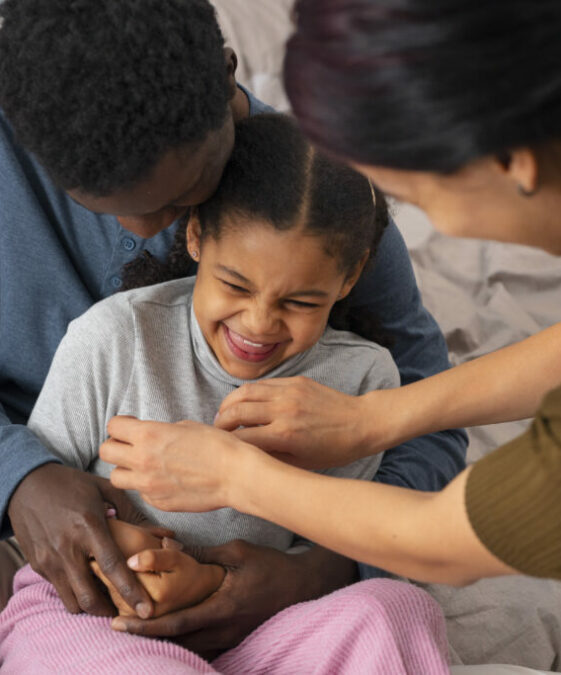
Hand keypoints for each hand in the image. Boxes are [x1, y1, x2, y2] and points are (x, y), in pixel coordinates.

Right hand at [7, 463, 157, 616]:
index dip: (131, 591)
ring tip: (107, 599)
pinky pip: (59, 590)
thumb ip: (132, 512)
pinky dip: (75, 594)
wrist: (28, 484)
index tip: (147, 610)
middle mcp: (67, 548)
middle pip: (90, 596)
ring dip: (91, 606)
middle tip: (126, 610)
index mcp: (88, 526)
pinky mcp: (37, 565)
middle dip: (110, 610)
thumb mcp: (105, 488)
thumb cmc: (72, 484)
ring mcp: (49, 559)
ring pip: (72, 601)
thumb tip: (162, 533)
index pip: (112, 566)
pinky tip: (88, 584)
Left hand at [101, 416, 253, 512]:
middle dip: (116, 446)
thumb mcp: (186, 426)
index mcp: (149, 435)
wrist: (235, 475)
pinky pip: (141, 493)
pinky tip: (165, 480)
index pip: (113, 426)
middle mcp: (142, 460)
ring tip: (143, 466)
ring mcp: (148, 485)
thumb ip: (160, 431)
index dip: (121, 425)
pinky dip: (147, 487)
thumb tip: (150, 436)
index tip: (131, 426)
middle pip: (105, 451)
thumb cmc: (217, 446)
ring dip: (126, 469)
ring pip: (116, 477)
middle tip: (130, 446)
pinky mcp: (158, 503)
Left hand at [110, 539, 356, 659]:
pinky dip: (181, 638)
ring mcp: (230, 636)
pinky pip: (202, 644)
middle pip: (176, 642)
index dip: (145, 626)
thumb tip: (168, 548)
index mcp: (222, 608)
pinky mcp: (235, 636)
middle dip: (144, 636)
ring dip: (161, 639)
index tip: (118, 622)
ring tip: (134, 626)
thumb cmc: (271, 565)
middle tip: (114, 625)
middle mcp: (223, 629)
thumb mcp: (237, 552)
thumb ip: (202, 555)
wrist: (304, 585)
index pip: (176, 623)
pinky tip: (168, 627)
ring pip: (188, 646)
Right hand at [215, 376, 375, 467]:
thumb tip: (244, 453)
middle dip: (220, 422)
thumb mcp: (300, 463)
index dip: (226, 445)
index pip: (241, 438)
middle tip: (216, 431)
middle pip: (237, 412)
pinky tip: (243, 403)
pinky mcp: (295, 381)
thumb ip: (270, 457)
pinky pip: (262, 384)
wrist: (360, 423)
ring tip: (224, 415)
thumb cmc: (333, 450)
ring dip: (229, 403)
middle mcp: (284, 411)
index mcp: (285, 436)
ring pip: (245, 392)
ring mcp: (289, 392)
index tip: (219, 449)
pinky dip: (247, 393)